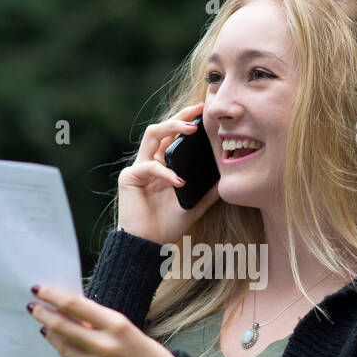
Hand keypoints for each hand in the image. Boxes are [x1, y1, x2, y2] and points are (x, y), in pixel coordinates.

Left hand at [27, 283, 179, 356]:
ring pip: (62, 347)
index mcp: (117, 326)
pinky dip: (69, 356)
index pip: (75, 305)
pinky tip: (70, 350)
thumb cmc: (146, 354)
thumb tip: (68, 313)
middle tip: (32, 307)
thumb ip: (98, 323)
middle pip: (62, 326)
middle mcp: (105, 347)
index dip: (52, 295)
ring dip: (52, 335)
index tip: (38, 289)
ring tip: (47, 326)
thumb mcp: (127, 330)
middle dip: (43, 314)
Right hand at [118, 100, 221, 244]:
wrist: (149, 245)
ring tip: (190, 130)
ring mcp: (139, 167)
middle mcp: (150, 161)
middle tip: (198, 111)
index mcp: (164, 164)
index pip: (174, 136)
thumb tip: (227, 179)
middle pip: (163, 128)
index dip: (187, 121)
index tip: (205, 112)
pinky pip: (149, 167)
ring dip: (171, 127)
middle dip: (181, 116)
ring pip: (152, 135)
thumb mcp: (195, 205)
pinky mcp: (129, 178)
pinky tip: (180, 181)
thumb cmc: (168, 225)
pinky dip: (166, 172)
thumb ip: (208, 192)